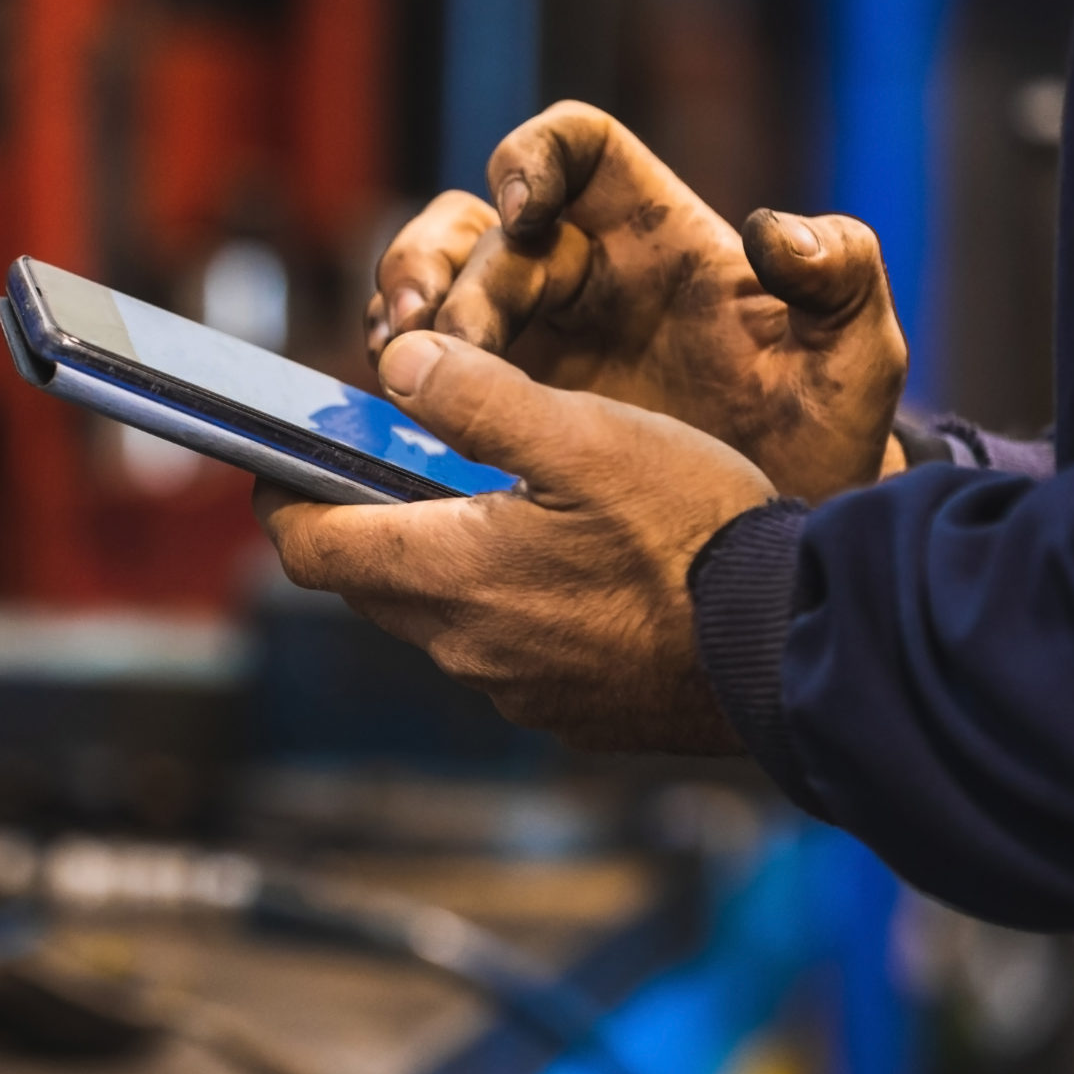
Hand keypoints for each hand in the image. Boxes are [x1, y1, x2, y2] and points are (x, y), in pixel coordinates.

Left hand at [257, 330, 775, 752]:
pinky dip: (509, 606)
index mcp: (450, 574)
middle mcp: (466, 647)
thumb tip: (396, 362)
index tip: (283, 464)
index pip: (310, 549)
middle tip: (393, 462)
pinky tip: (570, 567)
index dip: (284, 501)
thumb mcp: (586, 437)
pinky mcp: (571, 712)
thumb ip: (479, 398)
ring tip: (496, 503)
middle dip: (364, 523)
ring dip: (443, 564)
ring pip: (440, 618)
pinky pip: (507, 652)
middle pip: (369, 582)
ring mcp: (518, 689)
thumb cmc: (695, 534)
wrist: (790, 649)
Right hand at [367, 101, 904, 502]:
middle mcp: (585, 273)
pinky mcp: (505, 406)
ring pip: (438, 283)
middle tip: (425, 328)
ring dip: (402, 303)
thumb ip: (845, 278)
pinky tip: (399, 406)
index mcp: (657, 236)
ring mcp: (537, 340)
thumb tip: (778, 231)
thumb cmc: (827, 438)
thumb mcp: (857, 359)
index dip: (535, 156)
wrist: (786, 544)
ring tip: (394, 357)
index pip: (578, 149)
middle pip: (481, 225)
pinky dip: (402, 372)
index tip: (525, 214)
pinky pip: (431, 368)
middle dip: (442, 263)